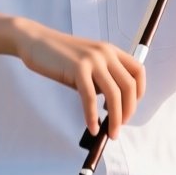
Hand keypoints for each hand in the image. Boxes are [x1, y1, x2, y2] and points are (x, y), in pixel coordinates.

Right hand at [12, 20, 145, 139]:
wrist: (36, 41)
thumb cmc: (59, 56)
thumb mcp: (87, 63)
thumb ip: (101, 78)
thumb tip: (111, 106)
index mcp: (110, 50)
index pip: (138, 71)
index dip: (139, 93)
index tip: (130, 108)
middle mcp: (106, 53)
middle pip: (129, 86)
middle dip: (128, 111)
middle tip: (119, 126)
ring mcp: (92, 60)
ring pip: (113, 94)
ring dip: (115, 118)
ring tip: (110, 133)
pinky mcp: (77, 69)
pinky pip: (90, 98)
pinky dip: (92, 116)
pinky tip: (91, 127)